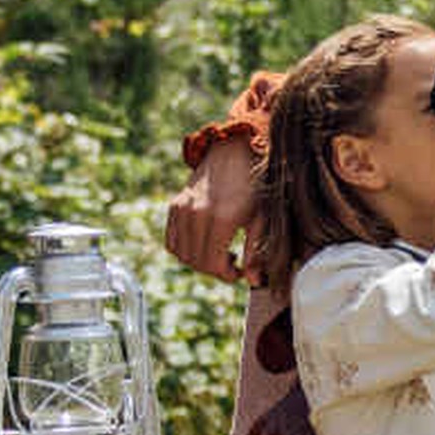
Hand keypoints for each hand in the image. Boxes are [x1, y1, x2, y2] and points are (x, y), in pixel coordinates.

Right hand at [164, 138, 261, 281]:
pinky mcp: (174, 206)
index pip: (213, 264)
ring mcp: (181, 210)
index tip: (239, 272)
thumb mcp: (263, 217)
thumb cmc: (255, 185)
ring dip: (198, 261)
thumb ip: (257, 251)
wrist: (234, 152)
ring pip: (181, 254)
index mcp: (221, 219)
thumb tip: (253, 281)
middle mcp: (196, 215)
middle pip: (196, 262)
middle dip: (214, 269)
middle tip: (232, 264)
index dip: (226, 274)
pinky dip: (183, 250)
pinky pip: (171, 241)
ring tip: (219, 253)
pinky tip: (203, 244)